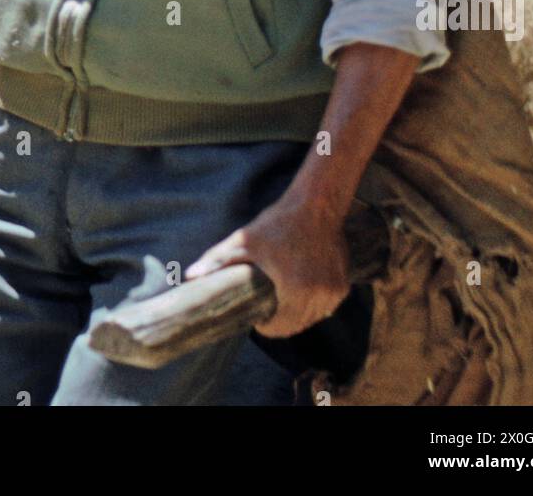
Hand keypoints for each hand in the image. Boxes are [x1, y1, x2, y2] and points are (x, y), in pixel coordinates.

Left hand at [183, 194, 350, 337]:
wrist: (317, 204)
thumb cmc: (278, 222)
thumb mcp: (244, 241)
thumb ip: (216, 261)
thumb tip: (189, 277)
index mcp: (294, 291)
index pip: (278, 329)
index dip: (265, 325)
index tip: (259, 315)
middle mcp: (318, 296)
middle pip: (296, 326)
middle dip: (281, 322)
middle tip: (269, 308)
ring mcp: (333, 291)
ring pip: (313, 318)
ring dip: (298, 315)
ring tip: (284, 300)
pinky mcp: (343, 284)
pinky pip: (327, 306)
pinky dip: (315, 304)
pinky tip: (303, 291)